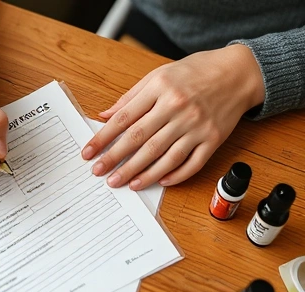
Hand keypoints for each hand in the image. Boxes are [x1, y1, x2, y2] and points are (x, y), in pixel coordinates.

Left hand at [81, 44, 264, 189]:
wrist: (238, 72)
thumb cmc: (195, 72)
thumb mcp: (159, 75)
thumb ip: (131, 97)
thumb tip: (105, 116)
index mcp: (161, 89)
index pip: (124, 119)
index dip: (103, 138)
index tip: (88, 153)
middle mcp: (178, 108)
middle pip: (140, 139)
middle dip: (115, 159)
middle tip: (99, 173)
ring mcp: (197, 126)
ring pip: (163, 155)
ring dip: (141, 173)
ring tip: (124, 183)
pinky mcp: (213, 139)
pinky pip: (192, 163)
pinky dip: (175, 175)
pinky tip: (159, 182)